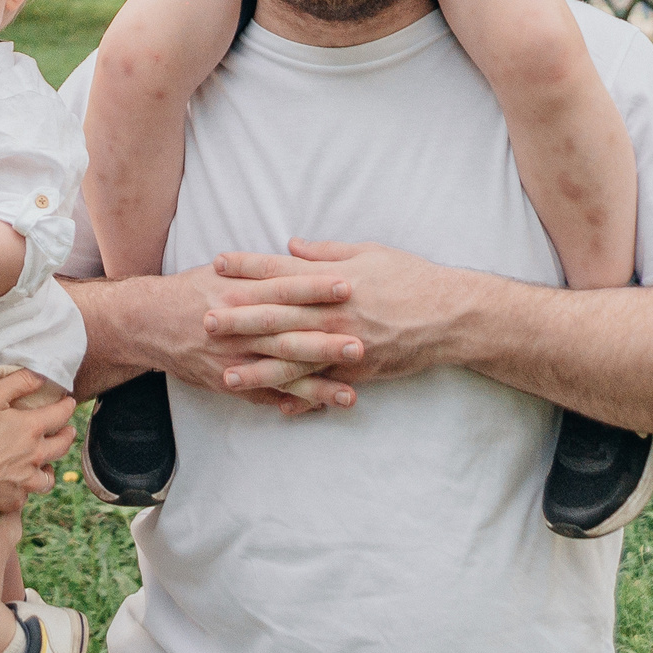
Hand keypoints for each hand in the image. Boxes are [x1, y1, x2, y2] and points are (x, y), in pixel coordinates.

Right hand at [0, 369, 74, 513]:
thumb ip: (17, 383)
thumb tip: (41, 376)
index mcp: (32, 429)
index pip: (61, 414)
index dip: (68, 406)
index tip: (70, 402)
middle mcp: (35, 456)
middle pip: (63, 445)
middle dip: (68, 435)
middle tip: (68, 430)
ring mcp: (26, 481)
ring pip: (49, 477)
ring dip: (50, 468)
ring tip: (47, 464)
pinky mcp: (12, 500)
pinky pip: (26, 495)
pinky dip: (26, 489)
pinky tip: (19, 486)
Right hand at [77, 263, 360, 413]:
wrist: (148, 323)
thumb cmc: (193, 291)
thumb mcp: (224, 272)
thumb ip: (262, 269)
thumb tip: (300, 255)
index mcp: (238, 294)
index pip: (283, 288)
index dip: (315, 287)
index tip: (348, 285)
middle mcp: (237, 329)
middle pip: (286, 336)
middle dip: (324, 344)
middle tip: (362, 346)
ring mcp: (233, 360)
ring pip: (280, 374)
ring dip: (316, 386)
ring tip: (350, 395)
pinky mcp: (227, 382)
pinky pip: (263, 396)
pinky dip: (290, 403)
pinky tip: (319, 409)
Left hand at [209, 239, 471, 385]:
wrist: (449, 316)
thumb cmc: (411, 278)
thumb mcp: (369, 252)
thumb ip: (326, 252)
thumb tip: (290, 246)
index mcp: (333, 279)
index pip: (282, 271)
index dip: (249, 267)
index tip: (218, 263)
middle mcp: (333, 313)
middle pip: (278, 315)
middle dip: (239, 319)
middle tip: (203, 321)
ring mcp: (343, 345)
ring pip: (293, 359)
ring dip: (257, 368)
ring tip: (225, 375)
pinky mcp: (357, 370)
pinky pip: (322, 386)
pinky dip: (298, 396)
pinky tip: (273, 406)